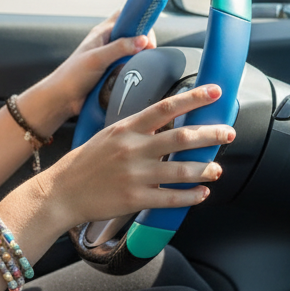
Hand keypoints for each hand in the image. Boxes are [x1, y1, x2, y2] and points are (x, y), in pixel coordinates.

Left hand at [19, 10, 157, 132]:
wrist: (63, 100)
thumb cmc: (72, 76)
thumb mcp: (96, 59)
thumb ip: (119, 48)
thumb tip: (142, 40)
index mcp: (102, 33)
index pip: (126, 16)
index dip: (139, 20)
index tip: (148, 37)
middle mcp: (109, 43)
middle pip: (134, 35)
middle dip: (143, 43)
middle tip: (147, 53)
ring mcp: (112, 59)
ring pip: (134, 54)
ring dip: (139, 60)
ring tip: (139, 67)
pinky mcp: (115, 74)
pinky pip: (131, 69)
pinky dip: (135, 72)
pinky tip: (135, 77)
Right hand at [33, 84, 234, 230]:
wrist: (61, 192)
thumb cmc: (85, 163)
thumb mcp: (109, 135)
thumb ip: (136, 129)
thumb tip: (166, 123)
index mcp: (127, 128)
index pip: (166, 107)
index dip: (194, 98)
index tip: (215, 91)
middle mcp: (133, 148)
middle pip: (181, 137)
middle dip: (210, 134)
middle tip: (228, 132)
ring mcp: (135, 175)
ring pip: (180, 170)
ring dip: (204, 168)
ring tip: (217, 169)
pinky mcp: (135, 199)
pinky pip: (170, 198)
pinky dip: (190, 196)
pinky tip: (202, 193)